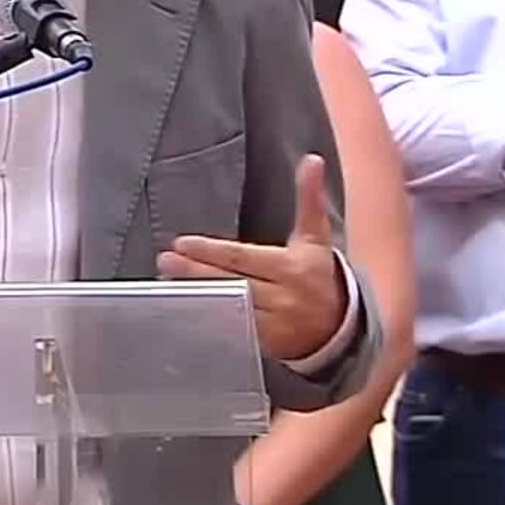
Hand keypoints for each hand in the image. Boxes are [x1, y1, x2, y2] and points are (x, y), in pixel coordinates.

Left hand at [158, 154, 347, 360]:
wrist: (341, 327)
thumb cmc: (318, 273)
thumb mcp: (316, 237)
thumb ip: (310, 199)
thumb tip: (312, 160)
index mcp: (291, 267)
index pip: (243, 258)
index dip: (211, 252)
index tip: (181, 242)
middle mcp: (282, 297)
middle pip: (230, 283)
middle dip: (194, 272)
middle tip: (164, 260)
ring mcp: (273, 325)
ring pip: (228, 309)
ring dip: (195, 297)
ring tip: (165, 282)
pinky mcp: (264, 345)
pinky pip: (231, 332)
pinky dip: (208, 320)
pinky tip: (184, 309)